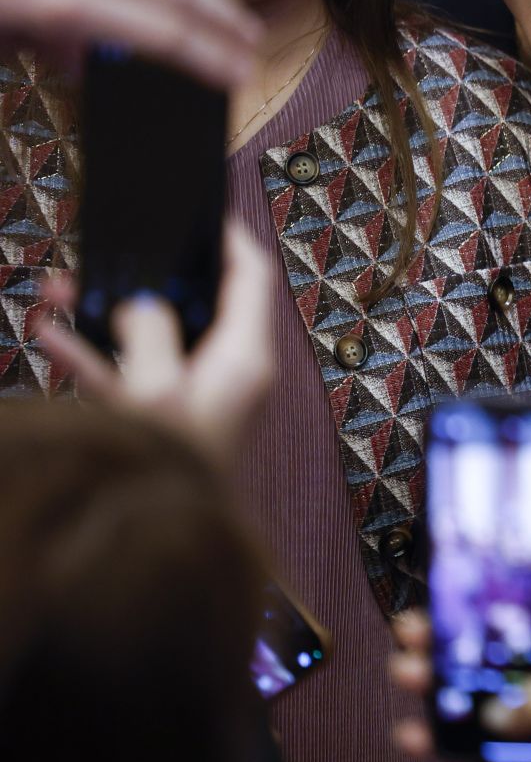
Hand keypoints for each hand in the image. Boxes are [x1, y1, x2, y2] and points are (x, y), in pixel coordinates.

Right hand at [33, 220, 276, 460]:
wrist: (153, 550)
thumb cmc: (170, 468)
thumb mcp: (156, 388)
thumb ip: (148, 332)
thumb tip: (141, 308)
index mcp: (245, 357)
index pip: (250, 279)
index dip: (228, 240)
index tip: (201, 210)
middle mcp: (227, 374)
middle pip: (195, 305)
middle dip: (148, 276)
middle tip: (112, 248)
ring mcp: (192, 399)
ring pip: (151, 338)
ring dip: (107, 313)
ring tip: (61, 286)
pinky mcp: (159, 425)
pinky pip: (124, 377)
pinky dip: (91, 354)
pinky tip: (49, 330)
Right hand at [391, 612, 530, 761]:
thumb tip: (498, 706)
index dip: (516, 601)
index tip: (466, 587)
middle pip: (508, 655)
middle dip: (458, 640)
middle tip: (413, 629)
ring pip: (484, 698)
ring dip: (440, 683)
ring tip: (403, 670)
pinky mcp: (523, 759)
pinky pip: (477, 746)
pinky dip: (442, 739)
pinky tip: (411, 733)